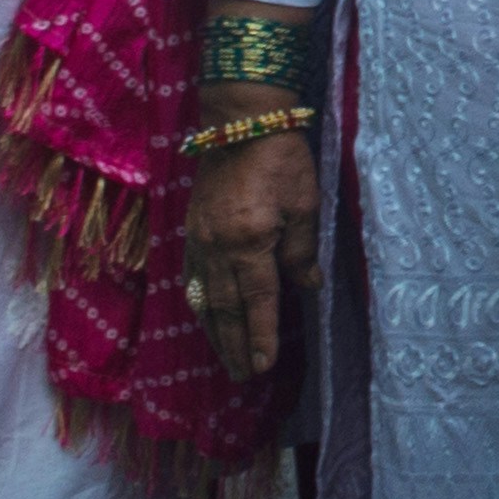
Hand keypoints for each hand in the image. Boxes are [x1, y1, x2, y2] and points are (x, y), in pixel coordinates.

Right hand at [182, 116, 321, 387]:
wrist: (240, 122)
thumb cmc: (282, 159)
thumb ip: (303, 251)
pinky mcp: (191, 230)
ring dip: (215, 332)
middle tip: (243, 377)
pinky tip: (204, 318)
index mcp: (249, 243)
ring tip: (225, 359)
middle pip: (225, 309)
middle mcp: (218, 249)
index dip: (260, 337)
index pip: (257, 302)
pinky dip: (198, 304)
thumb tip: (307, 288)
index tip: (262, 367)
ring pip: (203, 298)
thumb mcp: (305, 204)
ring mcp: (199, 240)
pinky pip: (191, 278)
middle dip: (235, 345)